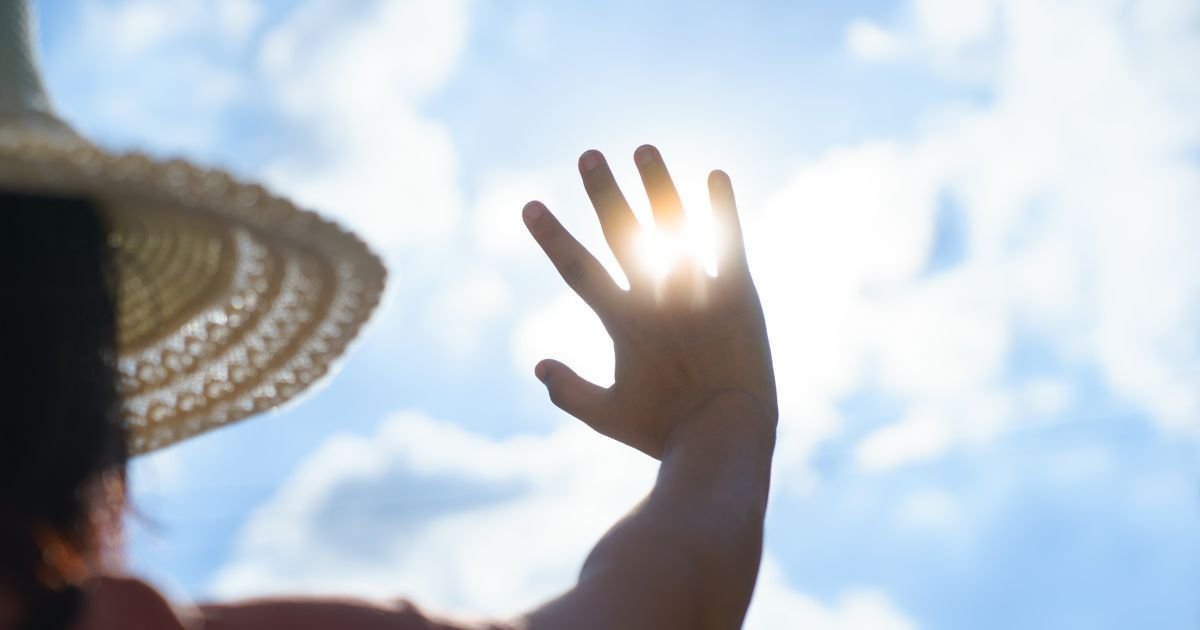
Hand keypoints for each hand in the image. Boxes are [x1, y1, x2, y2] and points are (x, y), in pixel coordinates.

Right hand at [523, 145, 775, 458]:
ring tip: (643, 148)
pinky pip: (728, 243)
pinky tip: (715, 175)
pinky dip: (722, 209)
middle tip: (588, 155)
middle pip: (623, 235)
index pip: (578, 269)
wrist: (724, 438)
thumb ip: (569, 391)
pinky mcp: (738, 296)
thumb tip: (536, 366)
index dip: (551, 235)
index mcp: (624, 323)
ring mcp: (697, 294)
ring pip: (674, 228)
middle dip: (603, 193)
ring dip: (657, 186)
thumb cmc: (664, 431)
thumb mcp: (607, 416)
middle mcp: (657, 299)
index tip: (529, 204)